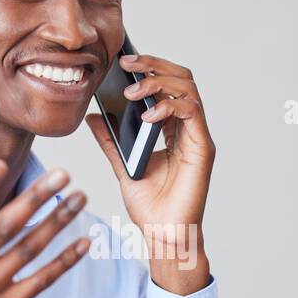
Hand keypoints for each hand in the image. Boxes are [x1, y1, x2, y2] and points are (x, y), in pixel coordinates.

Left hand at [86, 52, 213, 294]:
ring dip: (159, 82)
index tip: (122, 62)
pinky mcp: (202, 148)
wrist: (162, 235)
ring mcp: (197, 137)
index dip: (149, 67)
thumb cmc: (149, 207)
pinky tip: (149, 115)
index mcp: (172, 130)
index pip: (168, 85)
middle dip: (154, 65)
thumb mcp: (122, 165)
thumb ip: (110, 140)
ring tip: (133, 90)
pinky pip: (192, 113)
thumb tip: (94, 116)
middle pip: (181, 79)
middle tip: (127, 63)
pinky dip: (170, 106)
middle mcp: (188, 129)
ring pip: (188, 89)